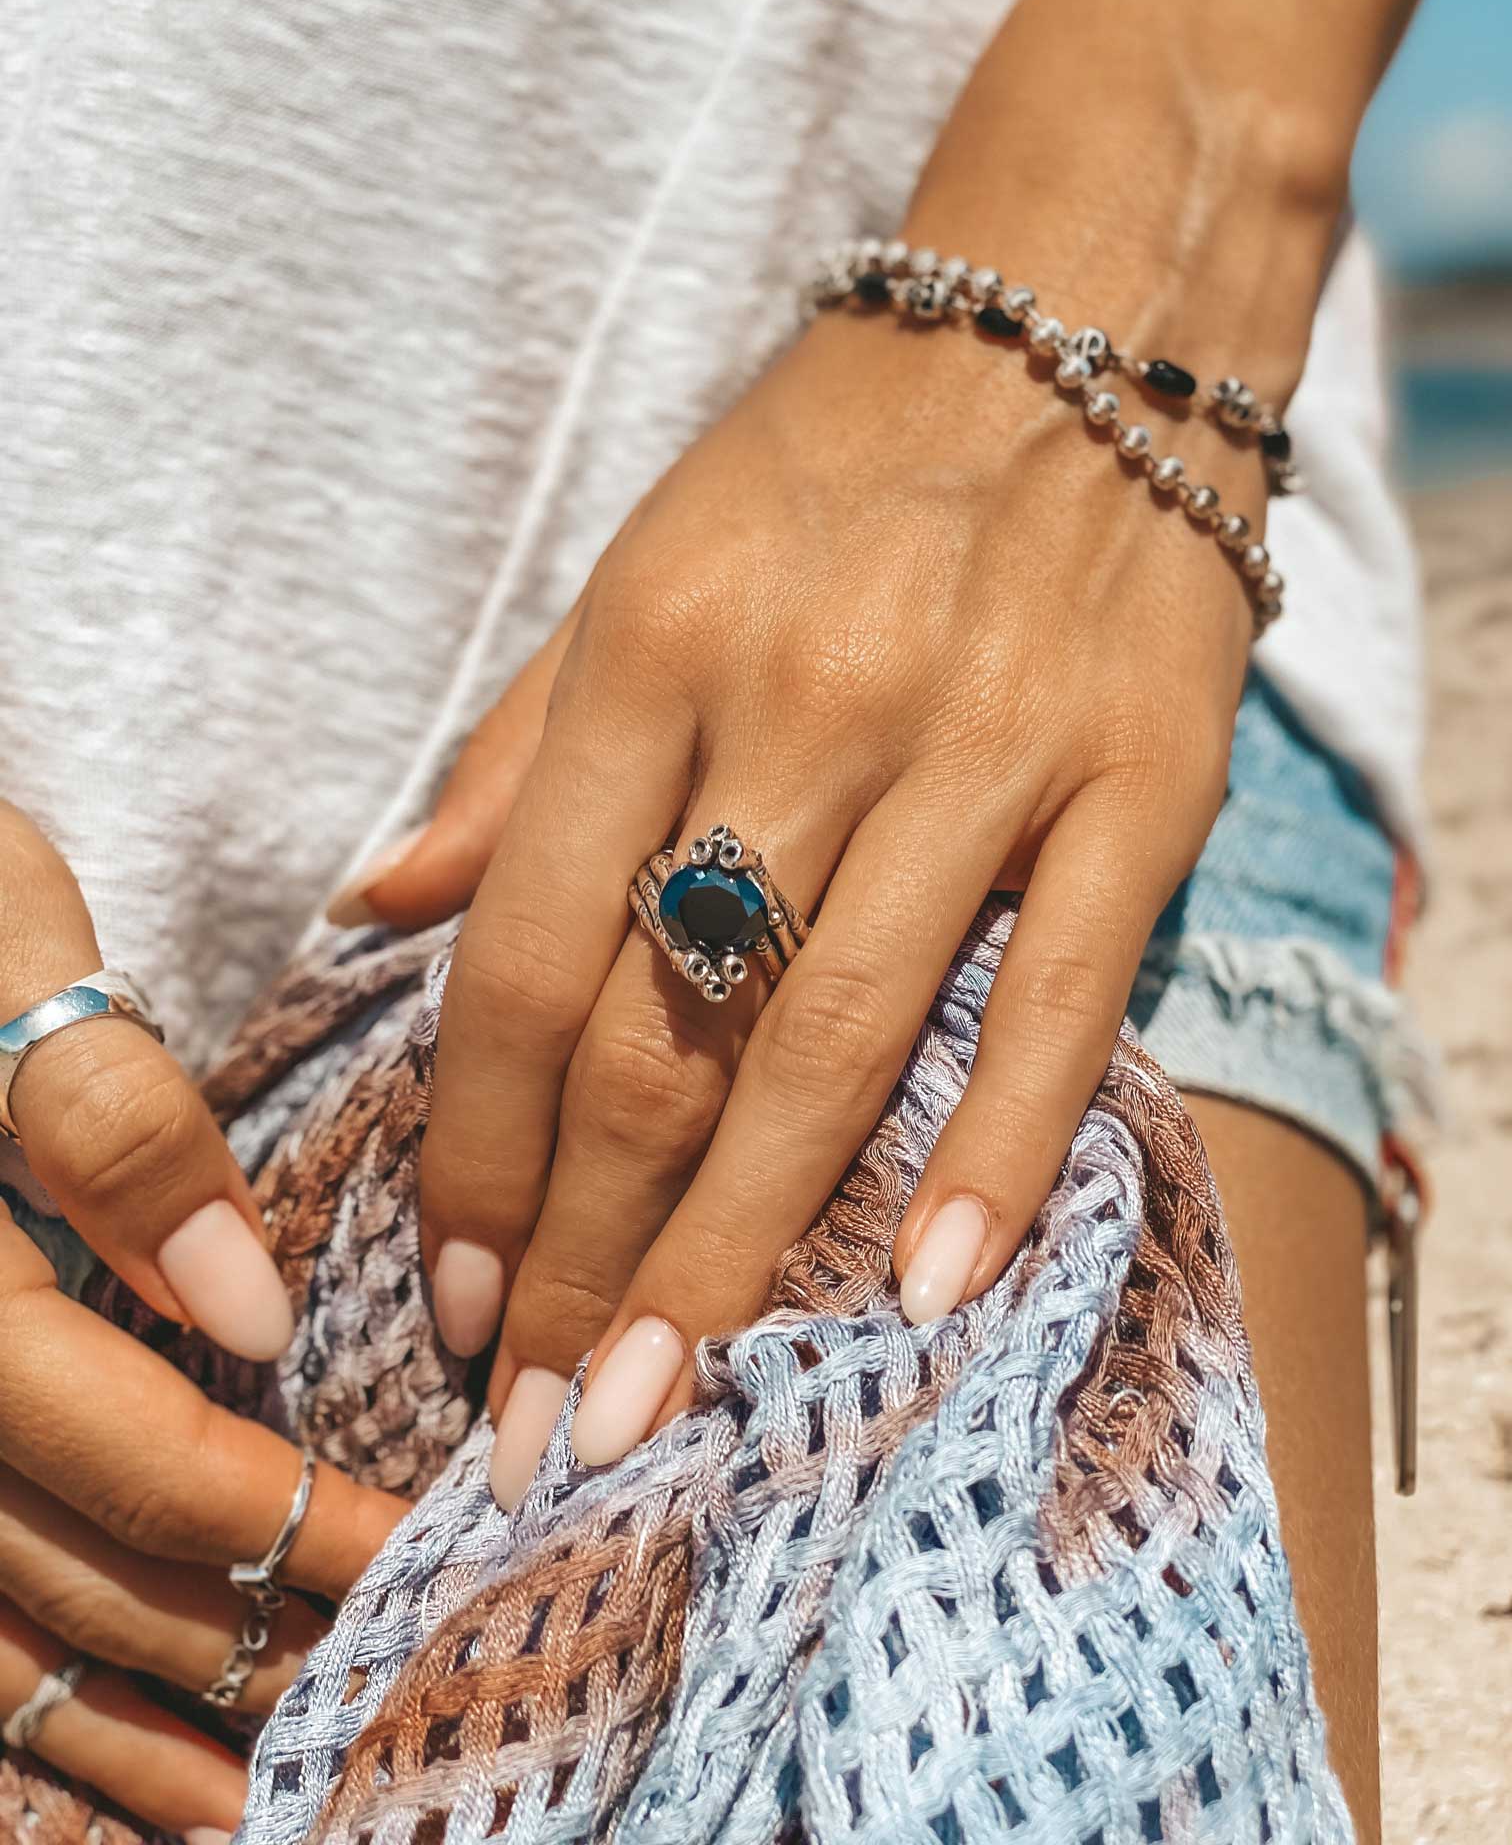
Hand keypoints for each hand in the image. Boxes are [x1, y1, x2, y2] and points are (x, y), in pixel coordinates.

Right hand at [0, 805, 405, 1829]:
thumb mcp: (1, 945)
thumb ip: (103, 1120)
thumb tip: (241, 1302)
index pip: (130, 1451)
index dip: (284, 1520)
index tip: (432, 1556)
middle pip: (68, 1576)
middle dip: (238, 1649)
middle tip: (398, 1709)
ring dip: (135, 1736)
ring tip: (269, 1808)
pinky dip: (39, 1721)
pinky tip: (132, 1763)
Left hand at [348, 303, 1257, 1508]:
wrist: (1083, 322)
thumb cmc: (832, 469)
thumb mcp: (640, 570)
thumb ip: (514, 751)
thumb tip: (375, 906)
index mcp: (660, 645)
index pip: (527, 947)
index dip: (475, 1142)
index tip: (454, 1282)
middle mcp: (812, 703)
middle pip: (664, 1031)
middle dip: (582, 1248)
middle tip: (539, 1413)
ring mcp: (989, 750)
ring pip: (837, 1044)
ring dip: (735, 1247)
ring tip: (661, 1400)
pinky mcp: (1144, 782)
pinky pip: (1063, 998)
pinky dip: (991, 1154)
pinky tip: (919, 1291)